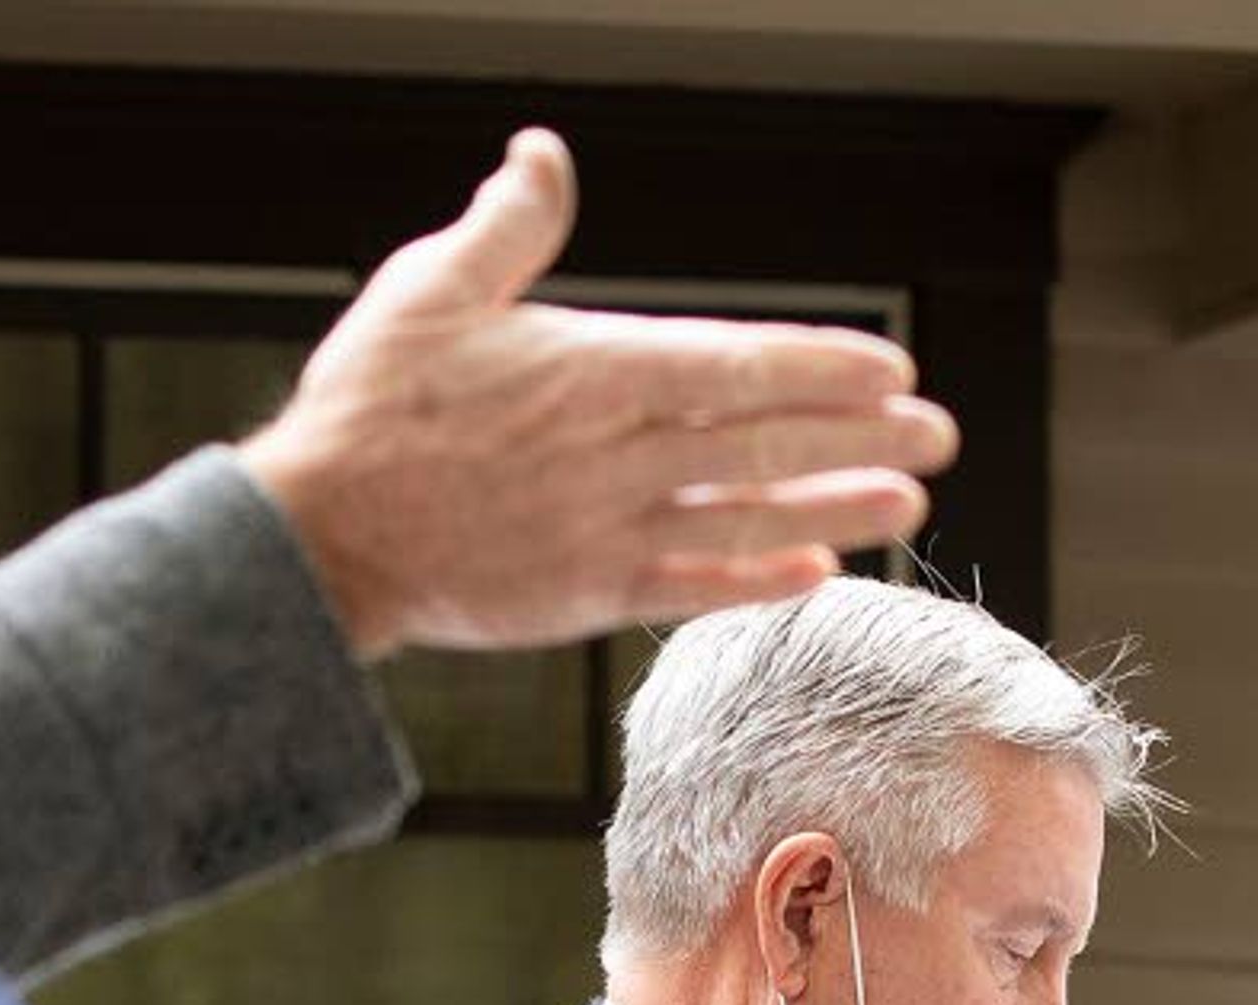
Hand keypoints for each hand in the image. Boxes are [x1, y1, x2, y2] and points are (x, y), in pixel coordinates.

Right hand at [239, 129, 958, 659]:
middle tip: (939, 434)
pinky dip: (754, 583)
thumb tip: (543, 157)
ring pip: (743, 519)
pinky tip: (814, 575)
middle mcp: (615, 455)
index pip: (736, 365)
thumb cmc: (370, 412)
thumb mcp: (432, 291)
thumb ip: (507, 228)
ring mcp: (605, 531)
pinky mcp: (582, 595)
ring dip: (834, 511)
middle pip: (762, 442)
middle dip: (859, 437)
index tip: (890, 369)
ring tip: (909, 506)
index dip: (821, 368)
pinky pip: (689, 589)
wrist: (318, 539)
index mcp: (592, 372)